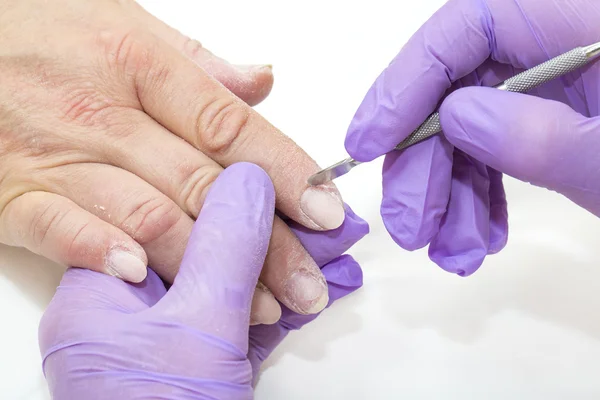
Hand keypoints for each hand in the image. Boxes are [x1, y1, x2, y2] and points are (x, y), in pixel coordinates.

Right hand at [0, 0, 345, 321]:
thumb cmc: (43, 30)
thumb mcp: (124, 26)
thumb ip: (199, 63)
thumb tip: (262, 83)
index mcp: (141, 65)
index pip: (230, 127)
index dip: (285, 173)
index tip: (327, 213)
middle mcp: (106, 114)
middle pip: (205, 187)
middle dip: (266, 243)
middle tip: (310, 283)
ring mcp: (59, 156)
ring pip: (150, 217)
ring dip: (208, 269)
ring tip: (260, 306)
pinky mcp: (15, 192)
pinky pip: (62, 228)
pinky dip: (103, 254)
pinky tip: (145, 282)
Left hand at [39, 163, 367, 398]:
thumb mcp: (198, 329)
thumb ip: (222, 249)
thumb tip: (249, 178)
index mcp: (101, 295)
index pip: (163, 214)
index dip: (224, 194)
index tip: (277, 180)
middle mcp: (129, 315)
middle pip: (205, 249)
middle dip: (271, 235)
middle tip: (320, 215)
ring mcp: (169, 342)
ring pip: (233, 284)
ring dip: (287, 270)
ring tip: (335, 248)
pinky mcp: (203, 364)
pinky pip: (245, 319)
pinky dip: (284, 305)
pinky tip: (320, 287)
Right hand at [345, 0, 599, 275]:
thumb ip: (547, 135)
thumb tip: (457, 116)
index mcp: (581, 20)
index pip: (466, 29)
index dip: (405, 86)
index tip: (367, 145)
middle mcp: (564, 45)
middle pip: (462, 90)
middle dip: (428, 165)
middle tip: (410, 231)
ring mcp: (564, 87)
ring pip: (477, 131)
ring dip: (453, 197)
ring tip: (454, 256)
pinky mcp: (566, 121)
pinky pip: (505, 151)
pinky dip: (485, 198)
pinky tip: (480, 239)